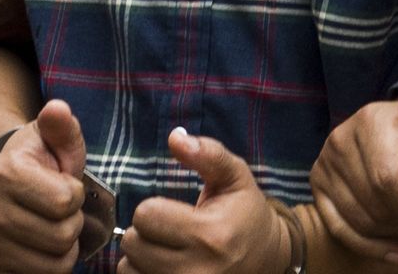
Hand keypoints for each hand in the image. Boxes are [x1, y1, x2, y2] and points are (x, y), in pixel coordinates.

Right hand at [0, 100, 89, 273]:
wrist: (4, 181)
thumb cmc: (38, 159)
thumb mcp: (53, 137)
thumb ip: (61, 125)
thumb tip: (57, 109)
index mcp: (6, 175)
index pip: (65, 200)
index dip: (75, 193)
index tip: (64, 184)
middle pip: (63, 236)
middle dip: (72, 222)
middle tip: (60, 209)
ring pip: (56, 263)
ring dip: (65, 247)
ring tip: (52, 225)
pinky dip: (50, 267)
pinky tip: (42, 246)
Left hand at [117, 128, 290, 273]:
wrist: (268, 258)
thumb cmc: (245, 213)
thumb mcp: (234, 176)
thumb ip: (207, 153)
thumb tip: (174, 137)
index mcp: (209, 234)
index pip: (146, 215)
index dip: (153, 208)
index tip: (173, 211)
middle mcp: (196, 269)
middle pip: (133, 244)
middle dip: (145, 232)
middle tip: (169, 231)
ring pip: (128, 269)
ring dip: (140, 257)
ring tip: (165, 250)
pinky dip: (142, 273)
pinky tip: (162, 265)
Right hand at [308, 89, 397, 262]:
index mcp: (374, 120)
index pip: (387, 178)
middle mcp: (341, 138)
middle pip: (372, 201)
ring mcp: (325, 162)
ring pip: (357, 219)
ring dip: (393, 234)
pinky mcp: (318, 183)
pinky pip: (338, 228)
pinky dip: (368, 247)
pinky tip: (396, 254)